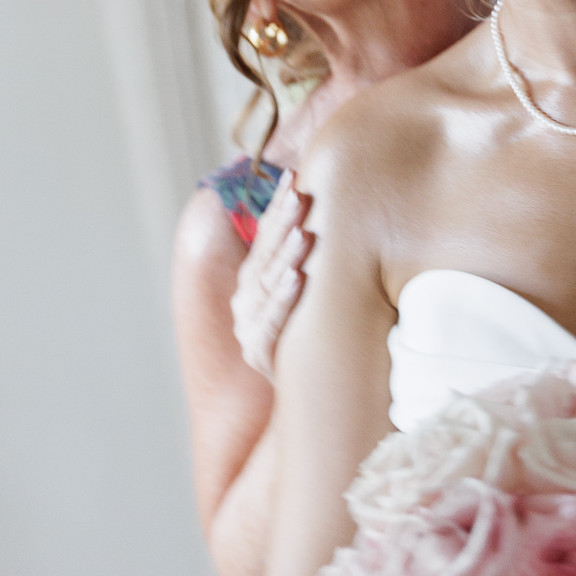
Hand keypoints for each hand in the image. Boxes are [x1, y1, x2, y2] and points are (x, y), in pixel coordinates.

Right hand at [230, 173, 312, 378]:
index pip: (264, 238)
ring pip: (264, 286)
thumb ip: (308, 260)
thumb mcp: (311, 294)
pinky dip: (283, 299)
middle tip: (299, 196)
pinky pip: (269, 323)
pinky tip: (297, 279)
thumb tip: (329, 211)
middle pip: (263, 256)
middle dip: (282, 224)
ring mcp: (249, 328)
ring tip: (301, 234)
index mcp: (254, 282)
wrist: (313, 396)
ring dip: (283, 257)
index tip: (293, 180)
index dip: (278, 209)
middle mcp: (246, 302)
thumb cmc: (317, 337)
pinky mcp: (260, 354)